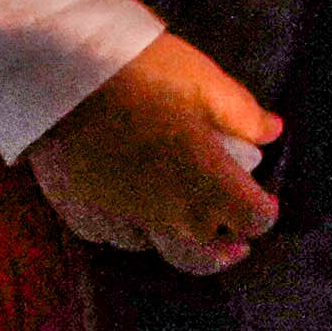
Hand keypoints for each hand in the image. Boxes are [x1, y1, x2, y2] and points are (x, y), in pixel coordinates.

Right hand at [25, 31, 279, 273]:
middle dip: (224, 251)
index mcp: (204, 184)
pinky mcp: (79, 214)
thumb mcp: (205, 82)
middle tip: (236, 245)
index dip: (263, 213)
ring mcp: (118, 220)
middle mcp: (164, 215)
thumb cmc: (143, 72)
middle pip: (202, 257)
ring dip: (174, 239)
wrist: (60, 74)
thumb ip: (242, 114)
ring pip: (154, 248)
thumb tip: (271, 131)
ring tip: (181, 221)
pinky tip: (131, 210)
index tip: (264, 201)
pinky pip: (112, 236)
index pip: (250, 219)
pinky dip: (129, 229)